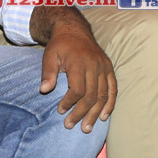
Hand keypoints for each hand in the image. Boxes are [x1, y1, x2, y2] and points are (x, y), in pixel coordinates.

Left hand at [38, 14, 115, 131]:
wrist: (74, 29)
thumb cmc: (60, 45)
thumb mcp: (49, 55)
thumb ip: (47, 73)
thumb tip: (44, 90)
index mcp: (78, 62)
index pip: (77, 89)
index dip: (69, 103)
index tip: (60, 111)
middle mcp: (94, 65)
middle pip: (91, 95)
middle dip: (81, 113)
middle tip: (71, 125)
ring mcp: (104, 67)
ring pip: (103, 95)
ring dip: (95, 113)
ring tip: (87, 128)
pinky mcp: (109, 68)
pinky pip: (113, 89)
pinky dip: (110, 104)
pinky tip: (103, 116)